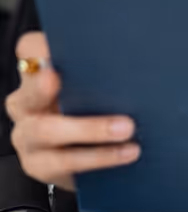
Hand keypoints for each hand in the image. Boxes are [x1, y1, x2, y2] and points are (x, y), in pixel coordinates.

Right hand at [5, 32, 139, 191]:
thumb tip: (138, 56)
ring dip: (90, 128)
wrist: (89, 162)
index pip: (30, 50)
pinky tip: (127, 151)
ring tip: (127, 128)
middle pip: (30, 92)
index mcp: (38, 74)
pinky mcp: (38, 165)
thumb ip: (102, 72)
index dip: (38, 47)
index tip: (56, 46)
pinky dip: (100, 156)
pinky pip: (66, 162)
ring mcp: (27, 136)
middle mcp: (25, 103)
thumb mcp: (95, 87)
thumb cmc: (96, 110)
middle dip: (43, 87)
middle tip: (57, 79)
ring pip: (47, 130)